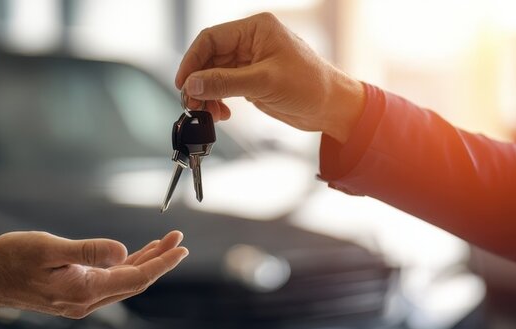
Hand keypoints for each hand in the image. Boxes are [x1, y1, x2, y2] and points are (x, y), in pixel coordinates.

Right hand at [0, 230, 187, 318]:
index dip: (162, 262)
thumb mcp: (50, 248)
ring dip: (145, 262)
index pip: (135, 278)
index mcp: (83, 291)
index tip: (180, 248)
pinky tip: (134, 254)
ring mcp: (79, 300)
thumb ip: (89, 251)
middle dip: (160, 260)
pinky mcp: (72, 294)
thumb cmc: (11, 259)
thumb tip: (123, 250)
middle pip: (135, 281)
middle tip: (178, 240)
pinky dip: (126, 266)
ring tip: (164, 244)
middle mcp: (85, 301)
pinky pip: (109, 282)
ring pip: (123, 282)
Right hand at [175, 12, 365, 142]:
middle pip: (209, 58)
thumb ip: (224, 82)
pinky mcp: (252, 80)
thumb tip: (192, 84)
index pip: (211, 39)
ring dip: (206, 95)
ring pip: (214, 75)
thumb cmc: (312, 85)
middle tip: (192, 104)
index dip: (192, 61)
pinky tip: (221, 113)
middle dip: (198, 82)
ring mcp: (251, 61)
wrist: (332, 108)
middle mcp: (251, 41)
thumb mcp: (264, 82)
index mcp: (256, 29)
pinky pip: (224, 87)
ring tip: (207, 113)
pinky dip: (217, 100)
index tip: (183, 83)